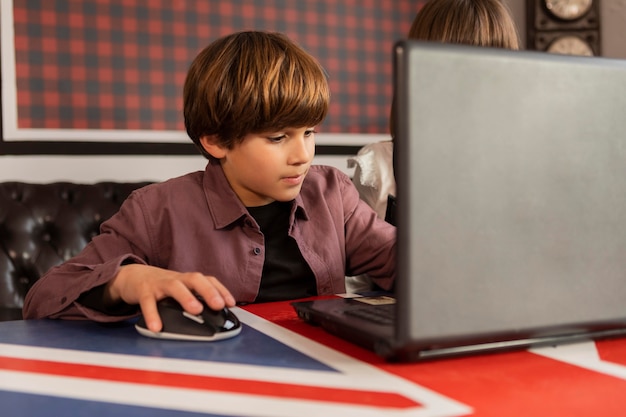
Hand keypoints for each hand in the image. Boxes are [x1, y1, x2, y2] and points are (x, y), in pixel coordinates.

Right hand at [104, 264, 235, 331]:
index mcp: (187, 280)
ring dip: (186, 297)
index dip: (221, 290)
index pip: (208, 280)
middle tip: (218, 305)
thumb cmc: (162, 286)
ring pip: (174, 287)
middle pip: (195, 279)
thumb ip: (194, 299)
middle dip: (208, 291)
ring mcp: (159, 284)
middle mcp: (176, 279)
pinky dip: (152, 315)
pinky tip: (157, 327)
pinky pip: (148, 302)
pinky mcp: (143, 291)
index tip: (231, 303)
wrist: (133, 276)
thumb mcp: (180, 290)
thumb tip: (215, 317)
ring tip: (196, 310)